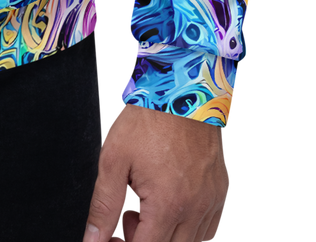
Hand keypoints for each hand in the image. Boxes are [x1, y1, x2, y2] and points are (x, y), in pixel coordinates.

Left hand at [82, 104, 230, 241]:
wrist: (179, 89)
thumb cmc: (147, 119)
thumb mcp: (114, 159)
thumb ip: (104, 206)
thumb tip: (93, 239)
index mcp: (167, 205)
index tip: (112, 237)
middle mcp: (195, 209)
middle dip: (142, 241)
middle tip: (126, 219)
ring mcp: (213, 202)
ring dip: (166, 237)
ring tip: (146, 210)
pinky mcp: (222, 193)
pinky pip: (211, 231)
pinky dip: (190, 231)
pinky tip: (170, 210)